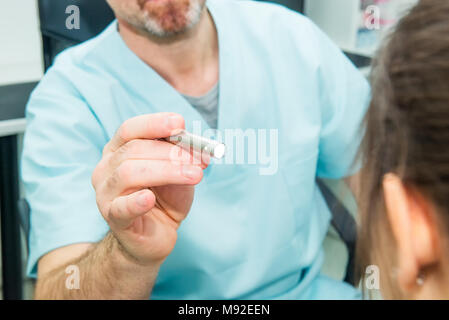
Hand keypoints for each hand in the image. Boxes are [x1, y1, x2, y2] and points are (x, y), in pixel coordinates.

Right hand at [92, 112, 207, 264]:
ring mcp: (105, 192)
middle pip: (133, 150)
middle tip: (197, 159)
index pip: (130, 129)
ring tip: (194, 176)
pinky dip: (136, 202)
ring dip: (166, 171)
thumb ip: (186, 159)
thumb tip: (202, 149)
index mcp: (119, 150)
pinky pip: (121, 207)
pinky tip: (150, 199)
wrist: (155, 235)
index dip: (154, 124)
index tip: (179, 123)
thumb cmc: (164, 199)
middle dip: (170, 152)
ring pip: (128, 173)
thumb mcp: (179, 173)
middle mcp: (106, 167)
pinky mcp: (112, 217)